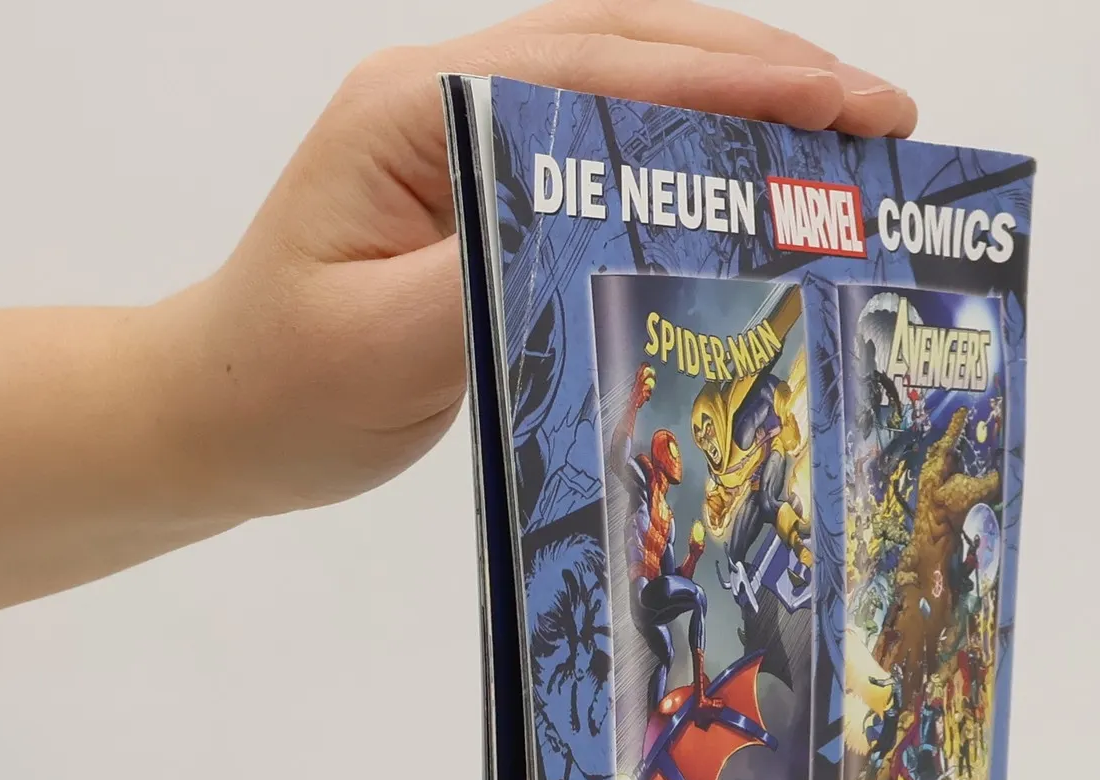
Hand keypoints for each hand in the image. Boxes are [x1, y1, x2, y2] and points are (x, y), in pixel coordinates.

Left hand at [161, 0, 915, 518]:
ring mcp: (464, 129)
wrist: (216, 412)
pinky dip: (690, 142)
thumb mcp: (387, 344)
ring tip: (847, 130)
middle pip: (628, 46)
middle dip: (765, 71)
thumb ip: (494, 271)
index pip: (597, 69)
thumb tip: (613, 219)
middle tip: (884, 115)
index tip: (838, 107)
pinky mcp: (483, 179)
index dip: (729, 81)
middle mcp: (446, 95)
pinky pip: (603, 138)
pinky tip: (753, 167)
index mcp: (417, 111)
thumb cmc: (286, 388)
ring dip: (739, 92)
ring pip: (623, 78)